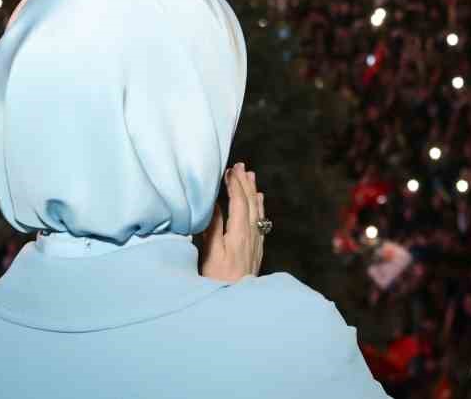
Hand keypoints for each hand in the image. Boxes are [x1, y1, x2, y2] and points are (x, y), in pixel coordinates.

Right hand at [198, 162, 265, 282]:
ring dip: (253, 192)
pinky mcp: (256, 252)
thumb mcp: (210, 254)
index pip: (238, 202)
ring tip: (251, 176)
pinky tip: (259, 202)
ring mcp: (255, 244)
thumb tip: (214, 205)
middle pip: (250, 203)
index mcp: (238, 234)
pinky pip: (260, 223)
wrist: (236, 305)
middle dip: (245, 183)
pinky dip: (259, 208)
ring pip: (257, 212)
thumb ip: (213, 228)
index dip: (234, 185)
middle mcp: (251, 236)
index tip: (229, 170)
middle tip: (241, 166)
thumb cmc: (217, 281)